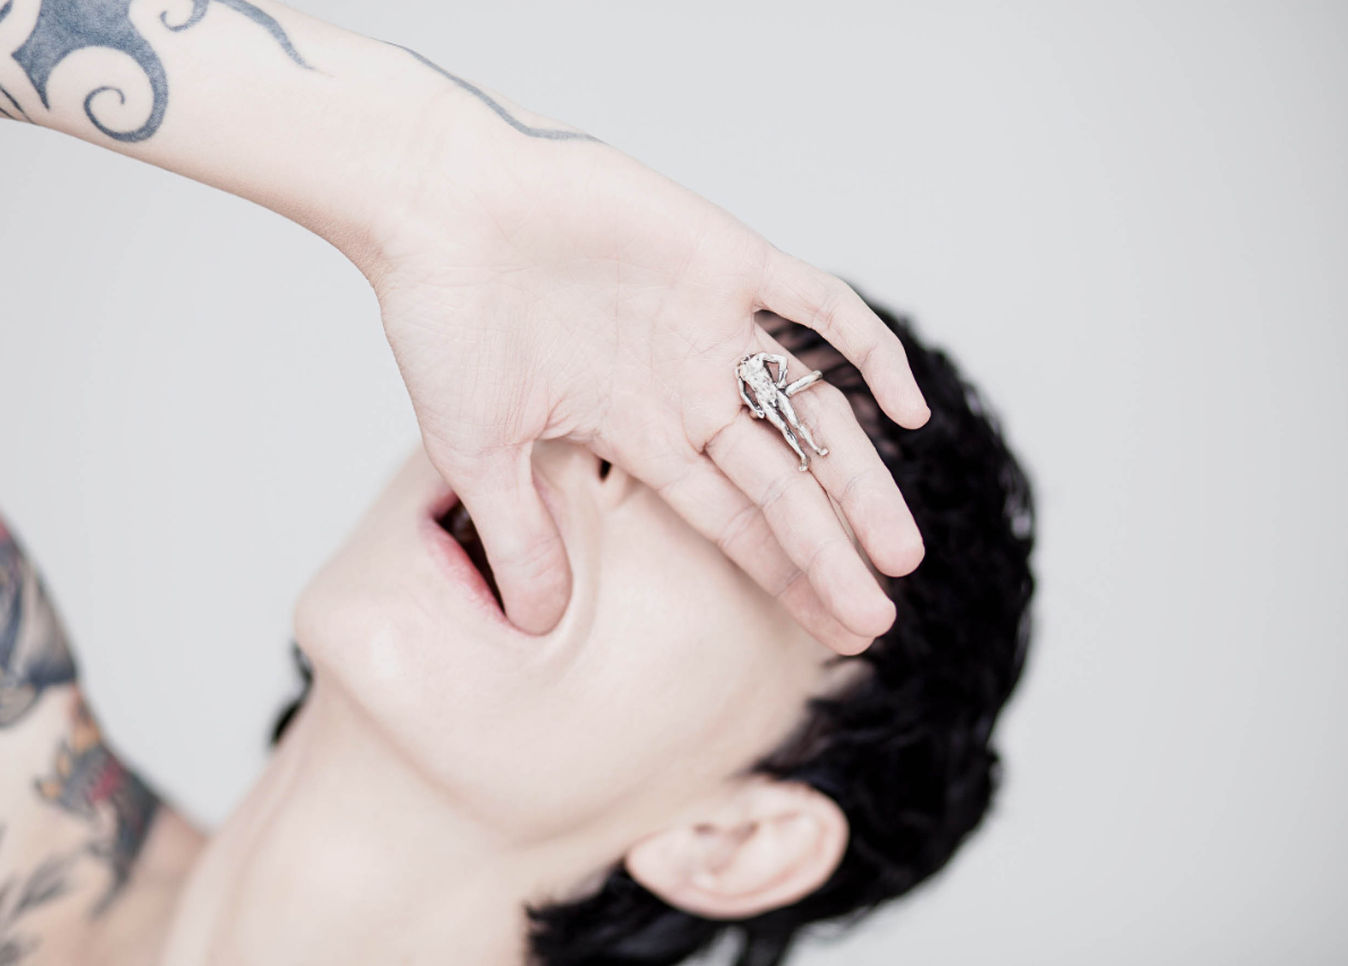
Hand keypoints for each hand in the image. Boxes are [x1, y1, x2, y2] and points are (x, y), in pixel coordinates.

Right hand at [362, 115, 929, 650]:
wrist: (438, 205)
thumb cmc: (445, 321)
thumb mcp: (477, 450)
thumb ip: (521, 535)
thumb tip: (540, 628)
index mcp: (643, 433)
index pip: (738, 523)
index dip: (789, 578)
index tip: (838, 631)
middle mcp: (690, 388)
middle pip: (786, 484)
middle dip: (833, 551)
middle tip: (880, 618)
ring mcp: (713, 325)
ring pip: (811, 412)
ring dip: (859, 480)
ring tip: (899, 552)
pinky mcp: (724, 257)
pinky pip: (818, 303)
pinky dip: (867, 349)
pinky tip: (909, 409)